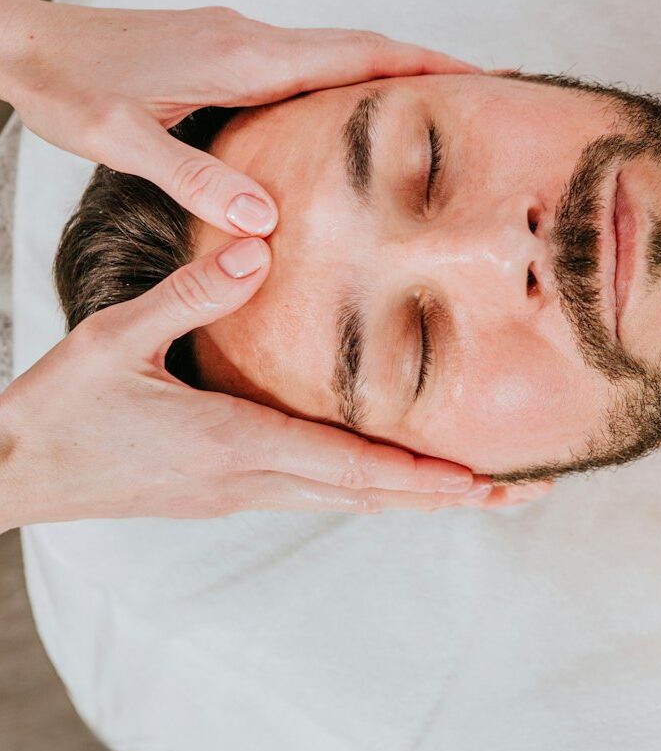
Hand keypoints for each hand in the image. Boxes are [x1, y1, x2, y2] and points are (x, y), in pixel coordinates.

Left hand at [0, 0, 475, 234]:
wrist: (25, 41)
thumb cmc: (69, 86)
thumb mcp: (123, 142)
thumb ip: (195, 177)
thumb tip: (263, 221)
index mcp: (241, 58)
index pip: (353, 54)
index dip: (420, 63)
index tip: (477, 72)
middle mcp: (247, 39)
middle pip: (357, 46)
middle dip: (423, 63)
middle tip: (479, 86)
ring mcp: (235, 38)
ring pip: (330, 50)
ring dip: (385, 69)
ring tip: (432, 99)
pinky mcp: (219, 47)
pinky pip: (301, 58)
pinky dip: (342, 75)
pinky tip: (346, 107)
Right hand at [0, 237, 551, 529]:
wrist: (10, 474)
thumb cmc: (58, 409)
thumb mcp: (115, 339)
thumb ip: (190, 294)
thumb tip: (256, 249)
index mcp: (231, 443)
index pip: (346, 465)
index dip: (419, 476)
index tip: (482, 481)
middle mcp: (247, 480)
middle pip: (367, 496)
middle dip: (445, 497)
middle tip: (520, 492)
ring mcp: (237, 495)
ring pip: (347, 502)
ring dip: (414, 498)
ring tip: (478, 490)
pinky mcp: (223, 493)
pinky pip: (316, 494)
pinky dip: (369, 490)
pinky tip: (391, 478)